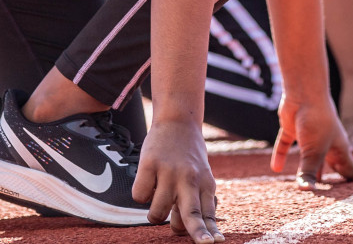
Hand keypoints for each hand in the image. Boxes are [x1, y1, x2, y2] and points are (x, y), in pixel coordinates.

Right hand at [134, 119, 221, 243]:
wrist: (178, 121)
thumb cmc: (189, 157)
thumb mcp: (201, 177)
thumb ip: (198, 203)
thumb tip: (185, 232)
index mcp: (206, 184)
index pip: (207, 214)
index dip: (210, 231)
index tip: (214, 243)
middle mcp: (189, 179)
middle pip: (191, 213)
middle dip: (196, 232)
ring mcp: (169, 171)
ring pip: (157, 212)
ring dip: (154, 214)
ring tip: (157, 199)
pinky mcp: (149, 163)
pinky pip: (139, 196)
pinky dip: (140, 194)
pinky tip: (148, 182)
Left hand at [271, 93, 352, 186]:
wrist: (304, 92)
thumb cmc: (317, 120)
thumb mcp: (314, 151)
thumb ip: (308, 171)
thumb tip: (306, 191)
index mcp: (338, 147)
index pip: (349, 167)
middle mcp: (326, 142)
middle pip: (330, 164)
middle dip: (332, 177)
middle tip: (335, 193)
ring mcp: (309, 135)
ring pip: (308, 158)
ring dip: (307, 171)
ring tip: (307, 186)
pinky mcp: (293, 128)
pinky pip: (286, 145)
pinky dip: (280, 156)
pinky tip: (275, 168)